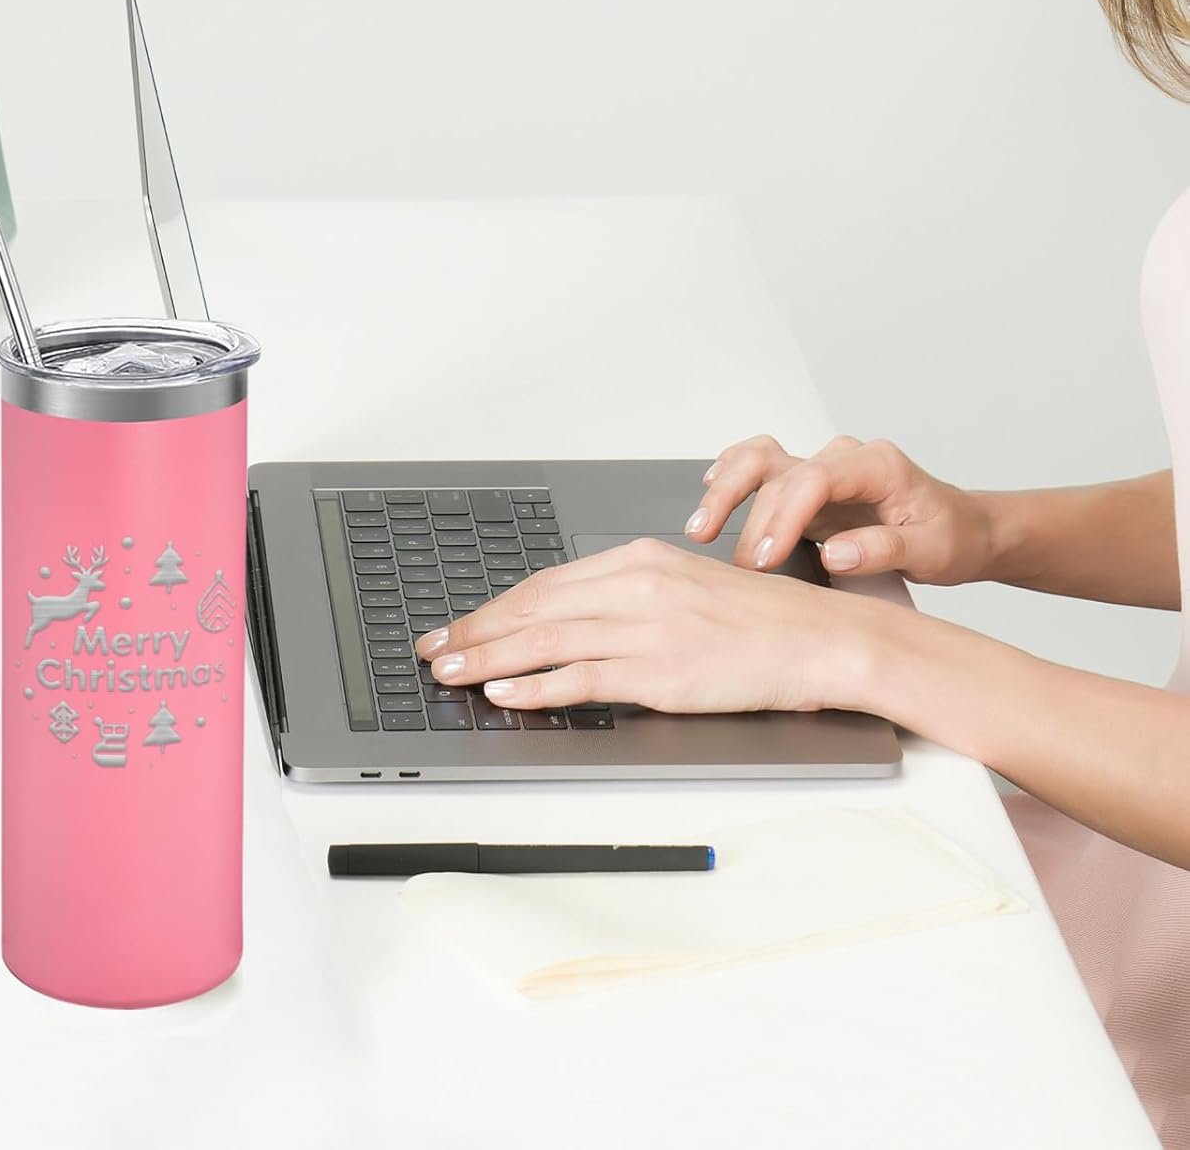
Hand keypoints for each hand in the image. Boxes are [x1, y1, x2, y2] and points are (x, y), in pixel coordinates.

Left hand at [415, 538, 882, 714]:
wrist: (818, 639)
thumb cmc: (758, 618)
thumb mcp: (685, 585)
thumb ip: (627, 595)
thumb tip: (572, 616)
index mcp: (640, 559)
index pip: (546, 583)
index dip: (494, 607)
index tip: (461, 624)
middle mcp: (636, 587)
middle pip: (534, 609)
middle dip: (474, 631)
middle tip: (433, 649)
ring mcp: (647, 630)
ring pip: (546, 642)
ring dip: (488, 659)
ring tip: (450, 672)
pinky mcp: (661, 672)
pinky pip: (583, 679)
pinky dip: (537, 687)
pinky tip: (506, 692)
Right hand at [687, 434, 995, 585]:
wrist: (965, 528)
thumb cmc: (952, 536)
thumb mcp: (933, 551)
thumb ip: (883, 549)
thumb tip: (834, 553)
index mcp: (876, 466)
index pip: (814, 479)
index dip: (783, 517)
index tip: (766, 558)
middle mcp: (842, 460)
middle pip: (775, 467)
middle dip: (746, 513)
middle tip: (734, 562)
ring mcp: (822, 470)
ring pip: (759, 459)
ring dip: (725, 488)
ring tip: (700, 527)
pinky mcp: (806, 487)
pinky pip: (759, 468)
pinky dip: (730, 477)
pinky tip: (709, 494)